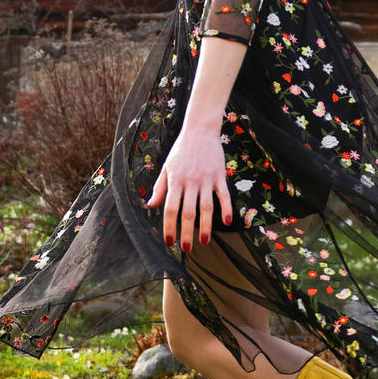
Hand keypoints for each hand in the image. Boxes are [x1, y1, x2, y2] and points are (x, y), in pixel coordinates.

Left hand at [146, 123, 233, 252]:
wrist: (200, 130)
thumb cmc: (181, 150)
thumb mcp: (167, 167)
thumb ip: (160, 187)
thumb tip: (151, 206)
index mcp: (175, 180)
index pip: (170, 208)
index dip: (169, 226)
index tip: (169, 241)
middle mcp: (190, 181)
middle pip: (187, 212)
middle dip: (186, 232)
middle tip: (186, 248)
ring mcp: (206, 179)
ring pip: (206, 207)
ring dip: (206, 226)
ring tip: (204, 242)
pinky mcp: (219, 175)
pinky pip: (224, 195)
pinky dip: (226, 208)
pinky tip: (227, 222)